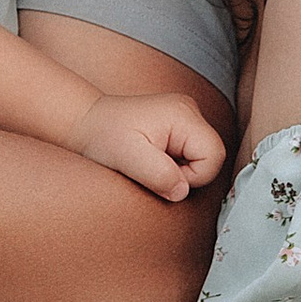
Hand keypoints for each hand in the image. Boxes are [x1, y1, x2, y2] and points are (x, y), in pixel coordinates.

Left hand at [71, 92, 228, 204]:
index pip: (214, 156)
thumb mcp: (127, 158)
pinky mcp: (178, 125)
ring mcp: (186, 116)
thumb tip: (182, 191)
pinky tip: (152, 157)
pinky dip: (174, 162)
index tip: (159, 173)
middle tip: (151, 168)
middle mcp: (190, 110)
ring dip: (178, 169)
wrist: (87, 123)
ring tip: (149, 161)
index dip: (192, 176)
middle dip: (185, 173)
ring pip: (202, 157)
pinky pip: (191, 153)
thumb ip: (158, 174)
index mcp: (183, 114)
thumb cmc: (103, 138)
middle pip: (212, 157)